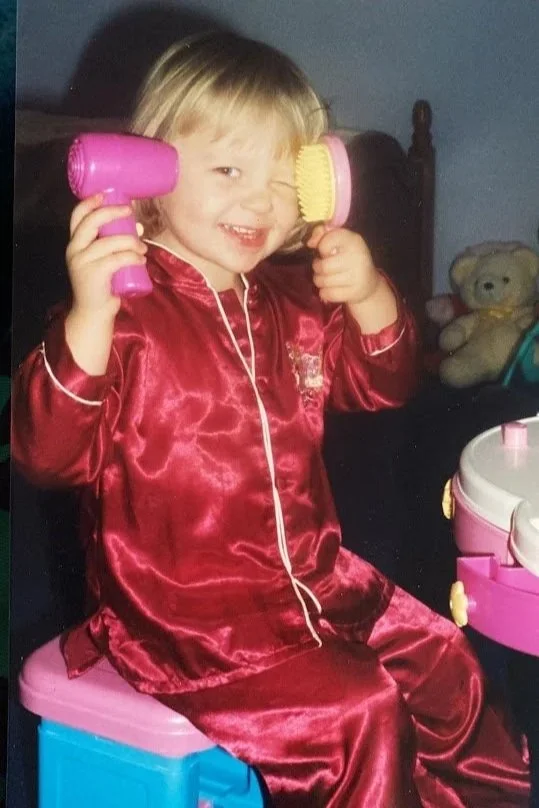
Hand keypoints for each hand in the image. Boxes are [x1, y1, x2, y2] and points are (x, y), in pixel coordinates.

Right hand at [65, 194, 147, 320]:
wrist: (94, 312)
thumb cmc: (102, 283)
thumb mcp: (104, 259)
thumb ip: (115, 243)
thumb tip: (138, 226)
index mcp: (75, 243)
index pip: (77, 216)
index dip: (90, 202)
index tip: (105, 194)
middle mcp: (74, 249)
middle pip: (91, 222)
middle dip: (112, 213)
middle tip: (130, 212)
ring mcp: (82, 262)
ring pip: (109, 242)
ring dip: (131, 242)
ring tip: (143, 248)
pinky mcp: (94, 274)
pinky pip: (117, 259)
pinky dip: (133, 257)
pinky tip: (141, 259)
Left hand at [307, 225, 379, 304]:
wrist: (368, 282)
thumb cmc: (348, 258)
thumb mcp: (339, 241)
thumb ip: (323, 235)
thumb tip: (310, 242)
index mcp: (353, 240)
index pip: (326, 241)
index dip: (322, 247)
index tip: (327, 251)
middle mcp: (357, 256)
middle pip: (323, 266)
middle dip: (317, 268)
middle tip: (323, 267)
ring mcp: (357, 275)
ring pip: (323, 281)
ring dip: (319, 280)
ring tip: (326, 277)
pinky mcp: (354, 292)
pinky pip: (327, 294)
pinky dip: (324, 293)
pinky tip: (331, 288)